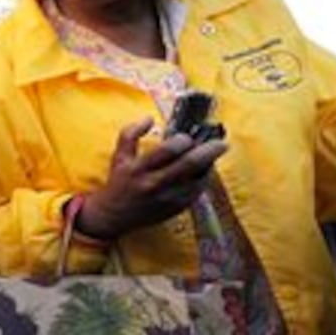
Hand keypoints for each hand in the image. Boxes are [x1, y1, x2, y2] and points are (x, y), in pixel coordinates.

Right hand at [78, 118, 227, 239]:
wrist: (114, 216)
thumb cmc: (118, 182)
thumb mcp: (119, 156)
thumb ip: (130, 134)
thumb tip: (149, 118)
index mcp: (139, 168)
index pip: (169, 150)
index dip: (184, 140)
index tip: (188, 137)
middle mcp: (154, 184)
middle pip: (190, 164)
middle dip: (209, 150)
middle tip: (222, 143)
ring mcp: (168, 198)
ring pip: (199, 179)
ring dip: (209, 165)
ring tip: (213, 156)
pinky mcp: (176, 209)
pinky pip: (198, 191)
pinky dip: (204, 179)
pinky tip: (204, 172)